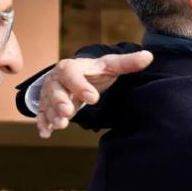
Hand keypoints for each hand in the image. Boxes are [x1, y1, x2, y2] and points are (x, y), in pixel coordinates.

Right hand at [35, 50, 154, 137]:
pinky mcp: (46, 106)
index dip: (80, 85)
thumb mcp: (109, 65)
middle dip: (60, 101)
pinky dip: (42, 123)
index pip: (73, 74)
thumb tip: (149, 56)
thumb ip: (127, 63)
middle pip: (55, 89)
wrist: (74, 76)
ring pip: (48, 103)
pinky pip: (42, 114)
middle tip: (68, 112)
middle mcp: (57, 80)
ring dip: (52, 114)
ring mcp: (49, 93)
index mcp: (72, 68)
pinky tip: (45, 134)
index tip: (93, 98)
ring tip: (61, 125)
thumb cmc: (94, 72)